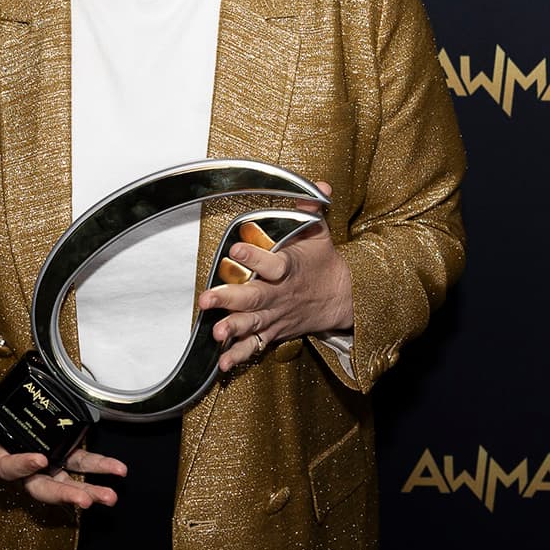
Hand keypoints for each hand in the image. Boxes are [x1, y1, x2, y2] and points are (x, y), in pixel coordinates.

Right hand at [0, 374, 126, 507]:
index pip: (10, 467)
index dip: (23, 466)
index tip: (38, 459)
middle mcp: (24, 461)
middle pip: (43, 486)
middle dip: (65, 494)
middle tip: (86, 499)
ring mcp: (44, 457)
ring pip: (66, 479)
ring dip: (89, 489)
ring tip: (109, 496)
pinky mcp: (60, 447)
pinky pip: (81, 462)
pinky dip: (99, 467)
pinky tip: (118, 471)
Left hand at [197, 183, 353, 371]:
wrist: (342, 298)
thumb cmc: (323, 261)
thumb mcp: (321, 233)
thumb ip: (312, 209)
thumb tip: (319, 185)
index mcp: (289, 268)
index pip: (273, 262)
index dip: (255, 256)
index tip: (234, 248)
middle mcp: (280, 294)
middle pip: (255, 298)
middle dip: (230, 299)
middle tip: (207, 298)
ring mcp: (276, 316)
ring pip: (253, 323)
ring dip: (233, 329)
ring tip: (215, 333)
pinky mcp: (274, 331)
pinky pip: (256, 346)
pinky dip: (240, 356)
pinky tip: (223, 364)